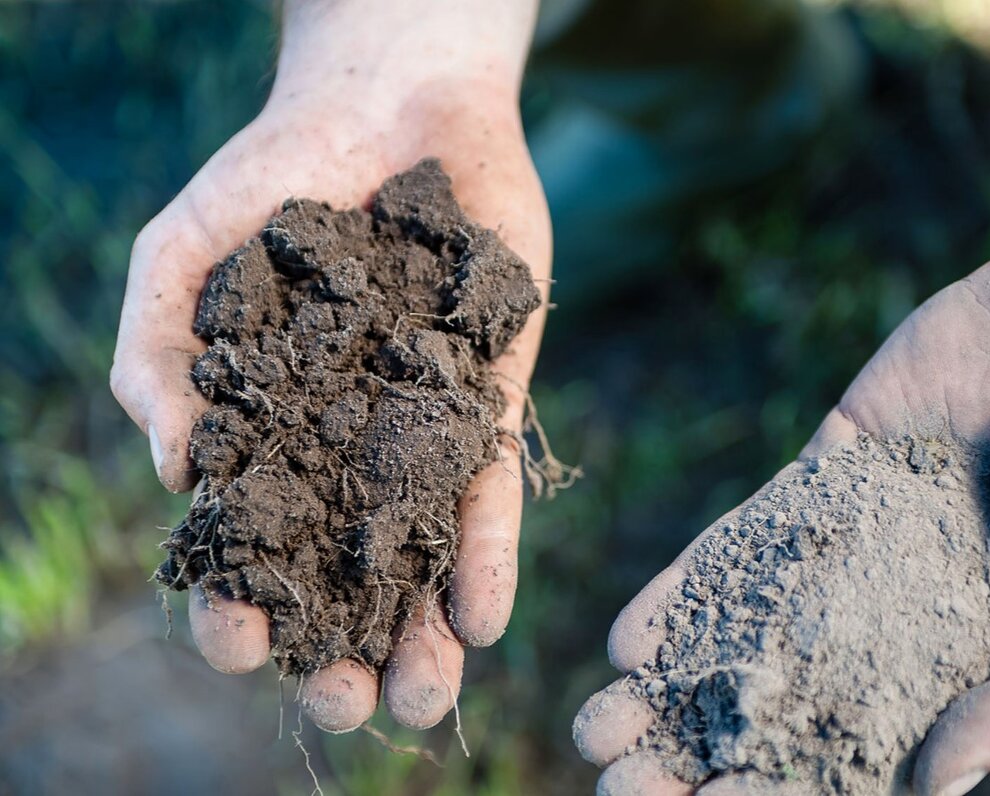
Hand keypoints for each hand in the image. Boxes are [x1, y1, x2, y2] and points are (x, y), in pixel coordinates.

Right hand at [110, 0, 547, 732]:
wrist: (390, 106)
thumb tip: (172, 462)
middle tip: (349, 706)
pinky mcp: (487, 400)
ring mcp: (419, 431)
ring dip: (422, 633)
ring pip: (419, 555)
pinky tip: (484, 618)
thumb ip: (160, 353)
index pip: (245, 545)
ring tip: (424, 699)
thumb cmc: (273, 177)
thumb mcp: (185, 254)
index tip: (241, 649)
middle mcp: (343, 449)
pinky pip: (488, 490)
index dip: (236, 603)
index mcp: (263, 435)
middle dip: (341, 646)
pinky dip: (485, 554)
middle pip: (341, 574)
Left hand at [574, 180, 989, 793]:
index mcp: (970, 666)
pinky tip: (626, 642)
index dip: (787, 791)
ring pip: (747, 631)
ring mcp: (852, 547)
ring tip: (597, 730)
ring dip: (672, 685)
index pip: (864, 752)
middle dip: (702, 749)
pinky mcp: (821, 478)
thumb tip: (929, 781)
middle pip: (785, 703)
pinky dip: (686, 592)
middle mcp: (899, 616)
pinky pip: (742, 542)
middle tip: (619, 786)